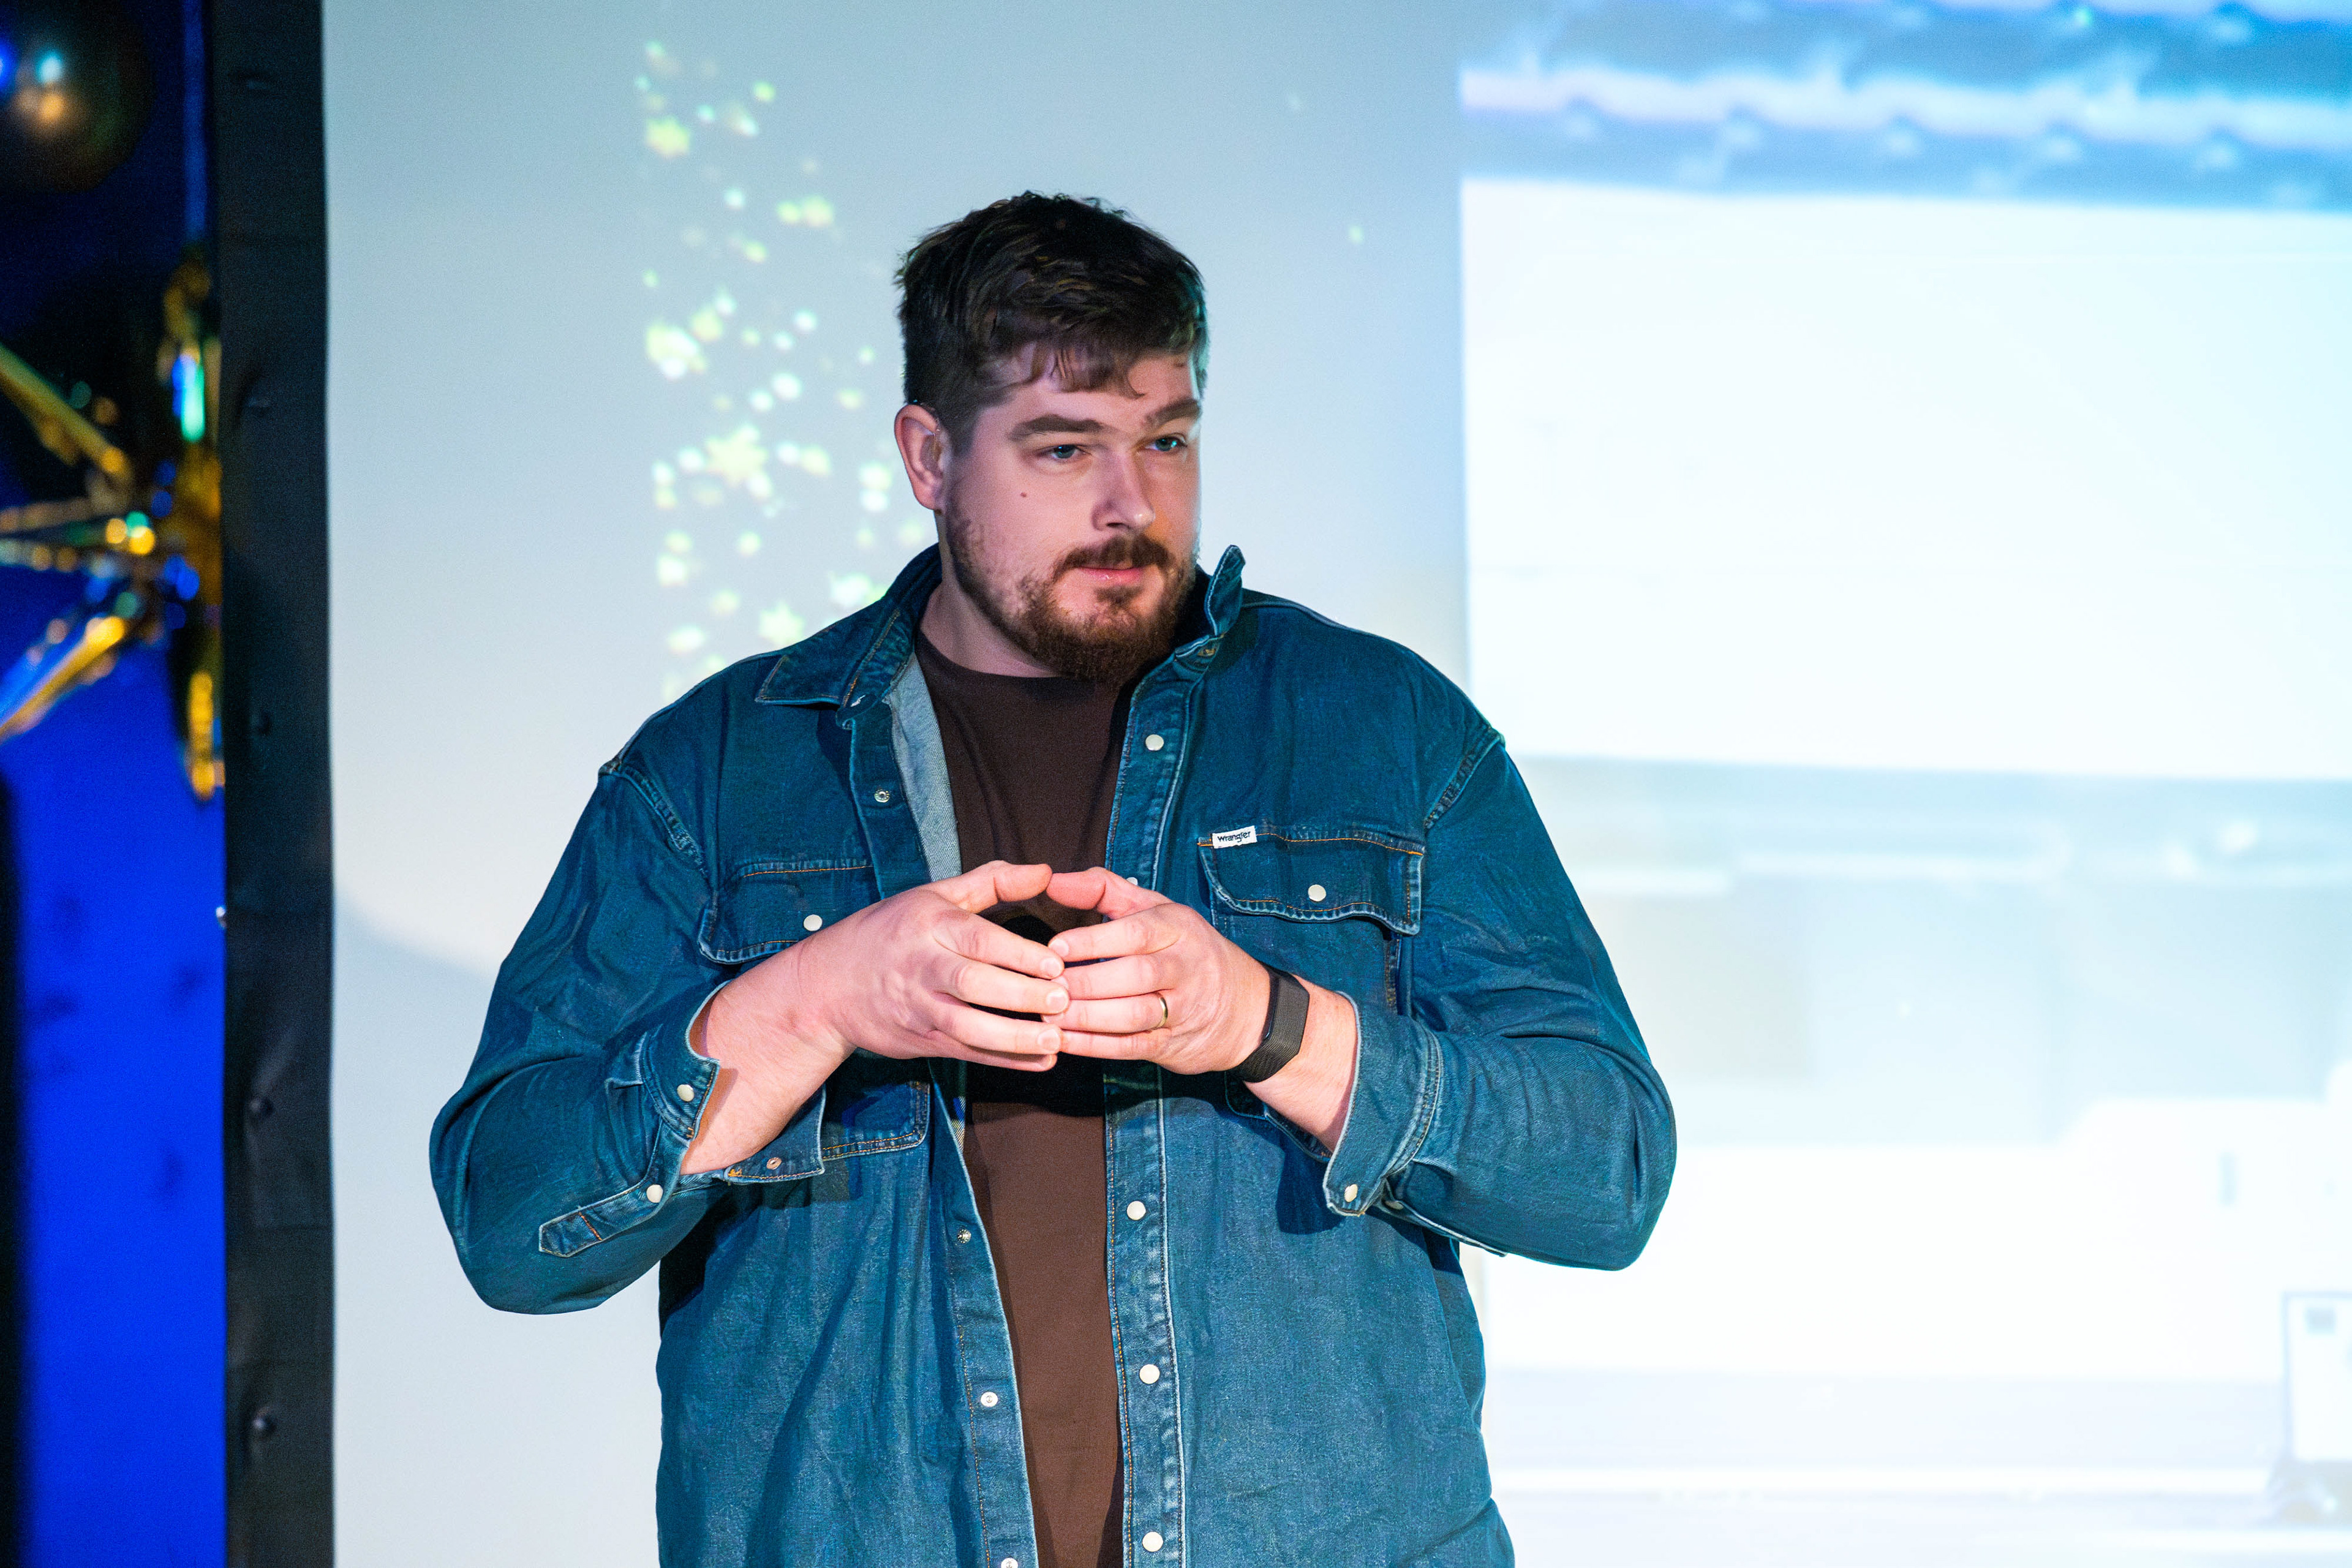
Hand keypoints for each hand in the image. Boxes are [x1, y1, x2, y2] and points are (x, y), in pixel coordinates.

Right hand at [683, 861, 1068, 1173]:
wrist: (828, 986)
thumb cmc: (892, 931)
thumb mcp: (934, 895)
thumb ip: (992, 881)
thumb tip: (1045, 871)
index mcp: (927, 924)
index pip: (976, 939)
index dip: (1018, 953)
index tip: (1057, 962)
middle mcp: (921, 966)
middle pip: (972, 983)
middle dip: (1019, 995)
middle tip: (1062, 1000)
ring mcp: (918, 1008)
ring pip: (966, 1025)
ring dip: (1012, 1036)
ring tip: (1054, 1040)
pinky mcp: (919, 1041)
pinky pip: (965, 1053)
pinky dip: (1003, 1061)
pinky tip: (1039, 1061)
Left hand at [1038, 868, 1268, 1075]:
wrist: (1244, 1007)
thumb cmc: (1181, 947)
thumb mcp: (1154, 909)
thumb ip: (1102, 890)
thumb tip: (1051, 880)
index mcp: (1178, 928)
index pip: (1137, 932)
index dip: (1093, 941)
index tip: (1054, 948)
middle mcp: (1185, 966)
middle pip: (1136, 975)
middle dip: (1087, 983)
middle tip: (1046, 987)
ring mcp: (1183, 1008)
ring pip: (1135, 1014)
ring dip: (1088, 1018)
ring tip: (1048, 1016)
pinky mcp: (1173, 1043)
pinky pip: (1133, 1047)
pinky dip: (1096, 1047)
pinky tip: (1064, 1042)